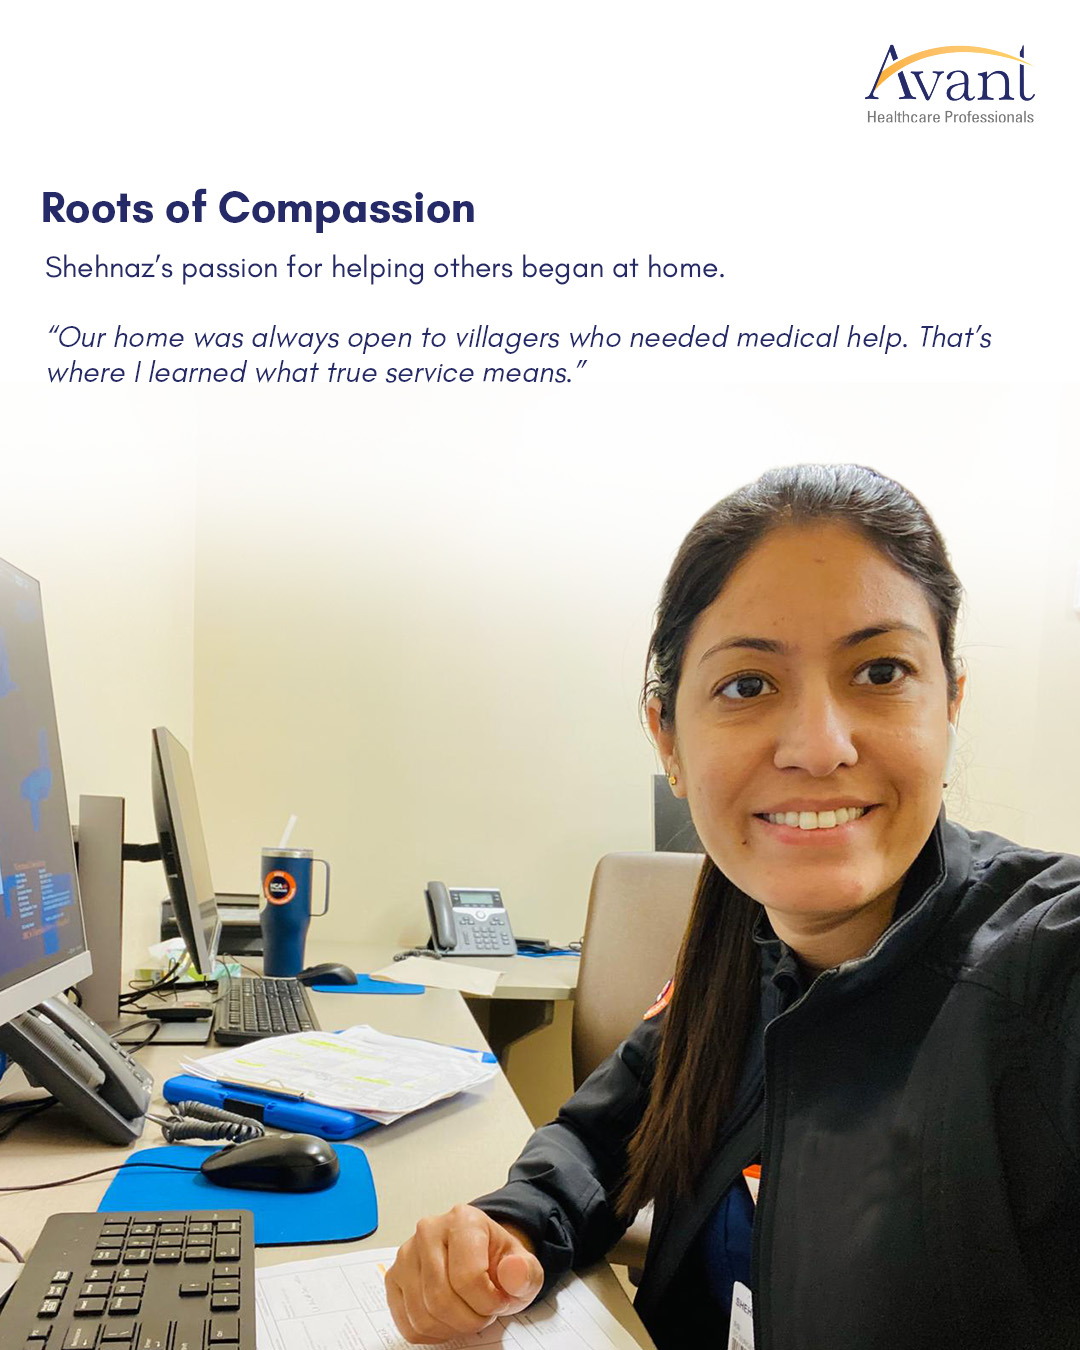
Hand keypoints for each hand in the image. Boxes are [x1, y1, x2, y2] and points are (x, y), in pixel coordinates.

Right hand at [385, 1203, 543, 1343]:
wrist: (481, 1257)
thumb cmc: (497, 1262)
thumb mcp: (524, 1266)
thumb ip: (525, 1271)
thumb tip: (514, 1272)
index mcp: (462, 1220)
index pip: (467, 1278)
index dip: (488, 1303)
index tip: (498, 1301)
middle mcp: (428, 1231)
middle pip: (441, 1300)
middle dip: (470, 1319)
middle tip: (484, 1312)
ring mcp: (406, 1255)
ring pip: (423, 1316)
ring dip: (452, 1327)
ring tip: (467, 1312)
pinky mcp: (394, 1278)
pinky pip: (409, 1325)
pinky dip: (433, 1332)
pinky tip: (449, 1318)